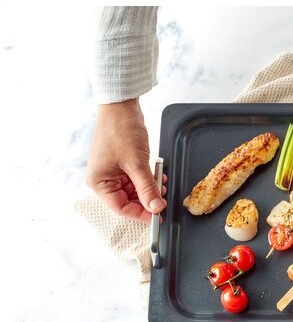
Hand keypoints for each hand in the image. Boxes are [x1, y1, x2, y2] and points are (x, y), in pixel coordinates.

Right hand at [86, 99, 166, 222]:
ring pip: (134, 191)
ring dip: (150, 190)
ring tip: (163, 186)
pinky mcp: (122, 163)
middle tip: (164, 201)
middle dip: (147, 201)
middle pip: (128, 200)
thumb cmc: (121, 131)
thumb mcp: (137, 164)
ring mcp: (113, 171)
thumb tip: (156, 208)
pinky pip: (136, 179)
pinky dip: (148, 180)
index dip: (140, 214)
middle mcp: (103, 179)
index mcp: (99, 182)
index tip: (158, 216)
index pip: (121, 208)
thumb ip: (147, 188)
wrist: (121, 106)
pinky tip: (159, 178)